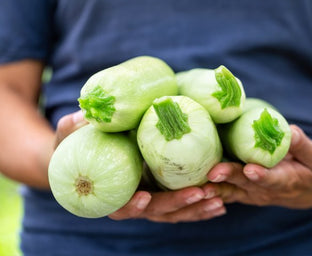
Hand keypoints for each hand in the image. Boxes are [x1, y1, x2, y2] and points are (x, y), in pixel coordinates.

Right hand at [54, 109, 224, 222]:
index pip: (121, 206)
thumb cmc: (76, 143)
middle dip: (178, 204)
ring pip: (174, 212)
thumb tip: (79, 117)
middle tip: (200, 193)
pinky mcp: (165, 190)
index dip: (133, 204)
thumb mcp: (70, 134)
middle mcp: (131, 201)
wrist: (87, 151)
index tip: (145, 196)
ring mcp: (150, 198)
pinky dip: (201, 207)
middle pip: (156, 211)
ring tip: (220, 200)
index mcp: (109, 193)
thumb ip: (73, 128)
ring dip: (197, 209)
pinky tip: (223, 204)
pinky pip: (184, 204)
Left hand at [206, 125, 311, 208]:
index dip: (261, 175)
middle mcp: (265, 190)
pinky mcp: (242, 191)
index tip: (251, 169)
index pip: (272, 179)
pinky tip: (194, 183)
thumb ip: (303, 145)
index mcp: (286, 181)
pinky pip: (224, 191)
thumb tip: (291, 130)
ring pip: (230, 190)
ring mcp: (251, 193)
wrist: (304, 189)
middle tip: (215, 171)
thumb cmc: (311, 168)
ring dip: (215, 186)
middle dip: (230, 176)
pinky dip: (211, 189)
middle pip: (245, 184)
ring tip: (199, 181)